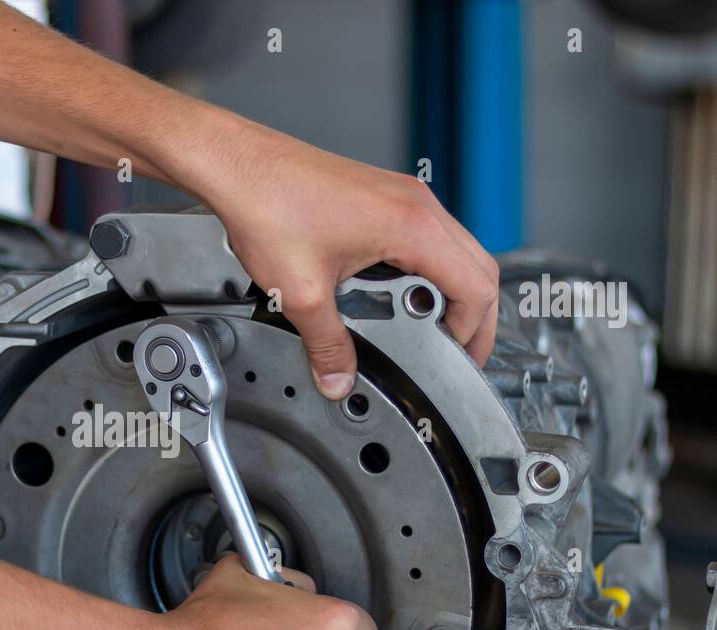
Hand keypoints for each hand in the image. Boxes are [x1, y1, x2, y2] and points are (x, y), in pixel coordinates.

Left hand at [197, 124, 499, 397]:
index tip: (459, 359)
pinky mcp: (383, 196)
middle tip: (458, 350)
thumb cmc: (268, 205)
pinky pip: (425, 237)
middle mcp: (416, 204)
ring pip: (454, 249)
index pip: (476, 286)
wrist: (239, 165)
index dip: (473, 332)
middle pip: (477, 266)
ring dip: (448, 290)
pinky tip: (393, 294)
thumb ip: (327, 344)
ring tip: (426, 328)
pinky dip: (424, 270)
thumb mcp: (301, 294)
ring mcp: (402, 196)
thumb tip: (338, 377)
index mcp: (412, 225)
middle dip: (473, 314)